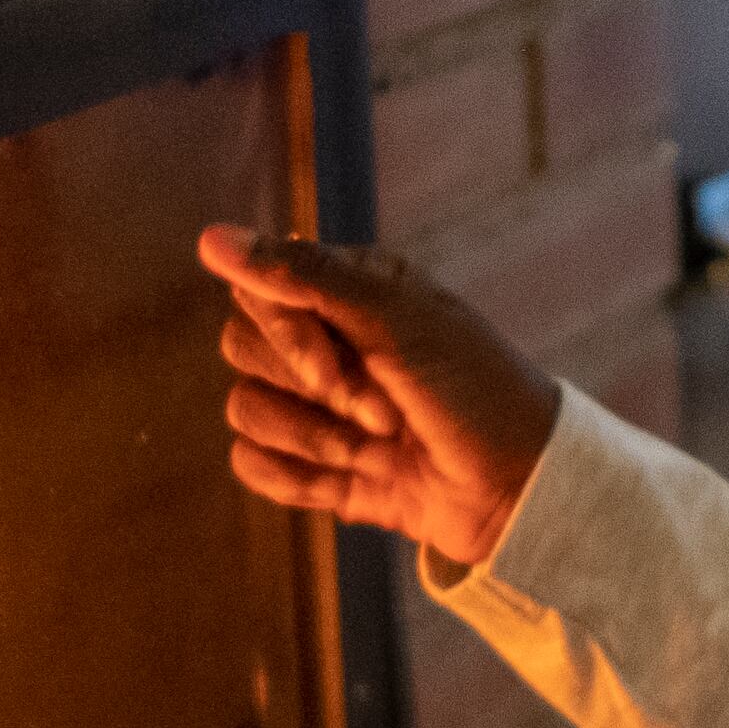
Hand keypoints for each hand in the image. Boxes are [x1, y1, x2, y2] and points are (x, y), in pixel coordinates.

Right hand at [200, 227, 561, 571]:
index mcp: (349, 292)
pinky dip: (297, 478)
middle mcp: (327, 342)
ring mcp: (319, 407)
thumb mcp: (397, 319)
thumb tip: (210, 237)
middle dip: (309, 388)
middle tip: (382, 409)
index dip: (287, 333)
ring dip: (313, 438)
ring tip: (377, 448)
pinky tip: (350, 480)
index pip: (258, 290)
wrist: (518, 490)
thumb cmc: (473, 391)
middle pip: (240, 346)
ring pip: (244, 409)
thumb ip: (303, 275)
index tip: (340, 361)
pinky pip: (253, 463)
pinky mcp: (316, 468)